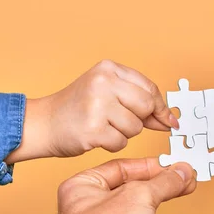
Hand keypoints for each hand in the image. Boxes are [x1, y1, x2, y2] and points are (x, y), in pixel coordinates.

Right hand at [6, 60, 178, 162]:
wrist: (43, 123)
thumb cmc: (78, 109)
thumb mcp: (106, 93)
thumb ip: (137, 101)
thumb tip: (169, 119)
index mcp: (108, 68)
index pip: (150, 88)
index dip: (161, 107)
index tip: (168, 120)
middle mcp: (103, 82)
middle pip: (147, 106)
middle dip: (141, 119)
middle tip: (122, 122)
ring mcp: (97, 105)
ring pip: (136, 127)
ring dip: (124, 133)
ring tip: (104, 126)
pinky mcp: (93, 129)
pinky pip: (122, 142)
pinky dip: (113, 144)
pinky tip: (98, 136)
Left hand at [39, 158, 195, 213]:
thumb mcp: (142, 196)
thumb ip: (165, 182)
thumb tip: (181, 171)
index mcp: (84, 187)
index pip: (122, 168)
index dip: (150, 167)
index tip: (172, 168)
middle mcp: (90, 210)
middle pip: (135, 196)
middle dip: (163, 195)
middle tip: (184, 187)